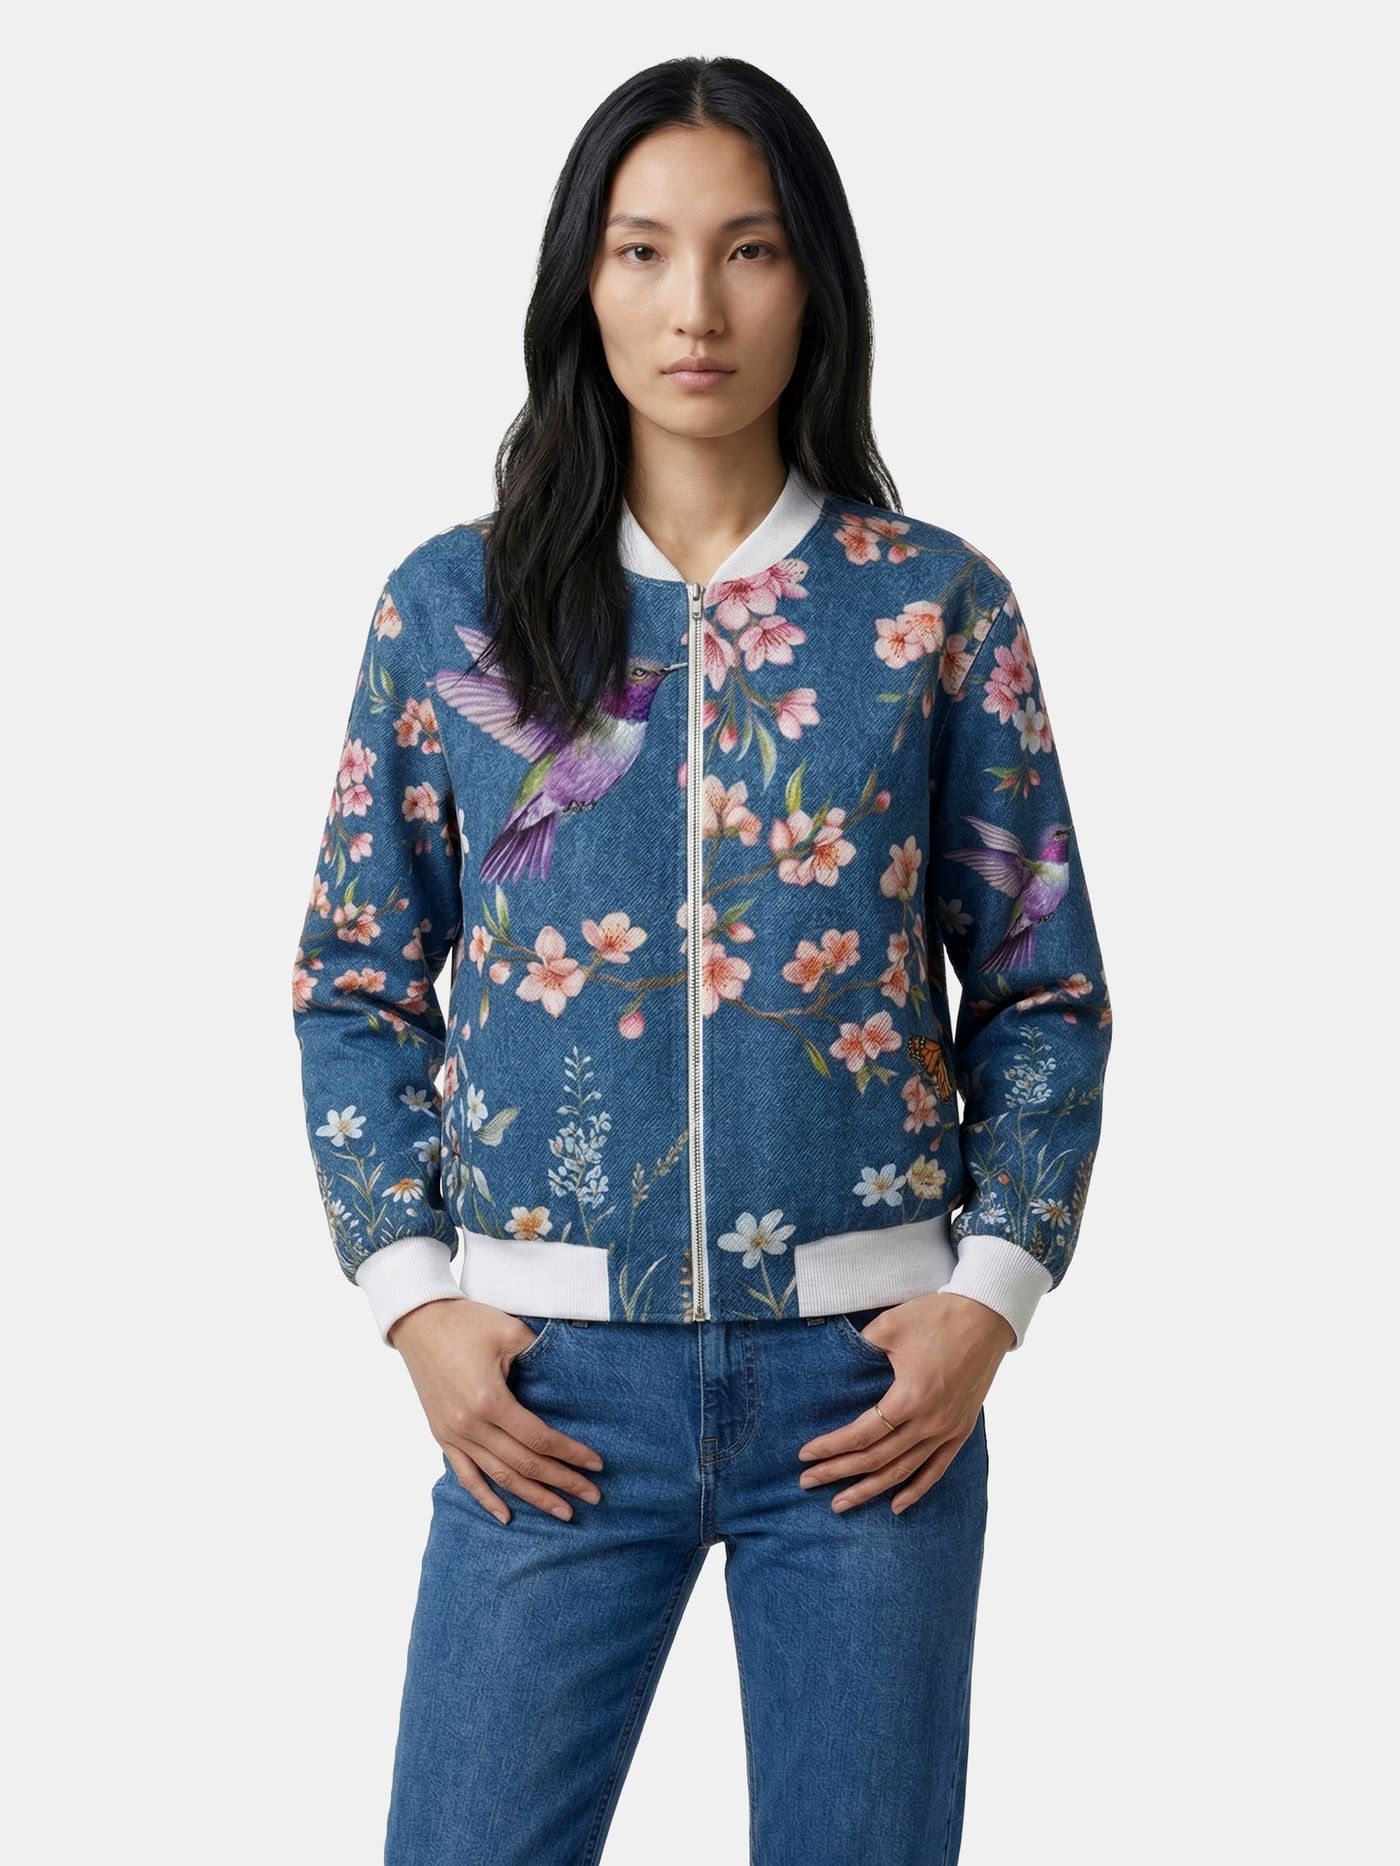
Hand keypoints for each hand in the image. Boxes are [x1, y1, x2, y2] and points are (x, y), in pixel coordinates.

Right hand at [388, 1298, 604, 1525]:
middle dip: (561, 1483)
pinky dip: (486, 1498)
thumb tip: (573, 1377)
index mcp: (489, 1401)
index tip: (597, 1465)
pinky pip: (465, 1475)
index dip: (570, 1454)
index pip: (539, 1439)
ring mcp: (453, 1434)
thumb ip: (542, 1356)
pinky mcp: (442, 1435)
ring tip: (562, 1512)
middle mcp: (470, 1426)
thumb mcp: (509, 1332)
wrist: (418, 1322)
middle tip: (593, 1497)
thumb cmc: (466, 1323)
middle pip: (524, 1464)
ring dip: (533, 1497)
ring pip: (499, 1477)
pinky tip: (506, 1515)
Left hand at [796, 1291, 1013, 1514]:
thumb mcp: (890, 1326)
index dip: (831, 1447)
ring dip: (870, 1490)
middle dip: (839, 1473)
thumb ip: (860, 1348)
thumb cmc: (936, 1317)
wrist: (986, 1316)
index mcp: (910, 1396)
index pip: (861, 1434)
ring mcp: (948, 1430)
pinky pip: (936, 1469)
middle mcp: (930, 1421)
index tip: (805, 1455)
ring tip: (841, 1504)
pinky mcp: (961, 1430)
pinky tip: (895, 1506)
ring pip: (903, 1472)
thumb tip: (832, 1364)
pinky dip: (915, 1490)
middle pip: (876, 1459)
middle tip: (808, 1482)